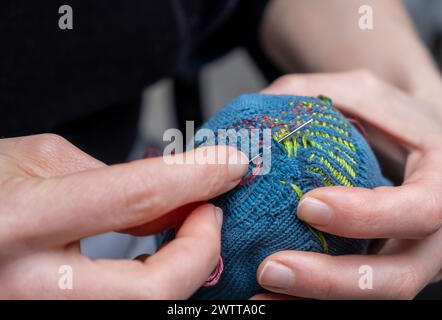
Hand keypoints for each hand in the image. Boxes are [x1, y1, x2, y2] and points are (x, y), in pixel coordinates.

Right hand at [0, 134, 246, 298]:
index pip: (134, 197)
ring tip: (187, 230)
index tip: (231, 163)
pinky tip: (153, 259)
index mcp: (16, 223)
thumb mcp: (36, 160)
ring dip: (183, 270)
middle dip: (201, 248)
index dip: (196, 176)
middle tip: (210, 210)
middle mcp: (26, 288)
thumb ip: (108, 179)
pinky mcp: (56, 317)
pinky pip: (127, 309)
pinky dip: (155, 286)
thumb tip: (171, 201)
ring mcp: (39, 315)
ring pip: (145, 308)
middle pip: (153, 290)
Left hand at [253, 70, 441, 298]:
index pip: (419, 210)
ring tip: (262, 293)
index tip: (306, 205)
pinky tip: (272, 297)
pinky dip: (311, 301)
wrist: (419, 148)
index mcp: (441, 184)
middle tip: (271, 268)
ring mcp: (409, 258)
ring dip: (316, 300)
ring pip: (373, 296)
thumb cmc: (392, 119)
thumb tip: (255, 112)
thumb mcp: (363, 94)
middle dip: (332, 280)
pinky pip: (353, 295)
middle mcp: (433, 234)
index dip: (368, 215)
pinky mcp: (383, 268)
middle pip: (399, 277)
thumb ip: (314, 94)